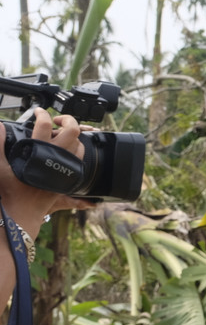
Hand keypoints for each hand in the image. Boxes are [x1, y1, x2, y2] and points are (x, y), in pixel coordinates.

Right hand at [0, 108, 91, 229]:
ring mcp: (65, 167)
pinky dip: (75, 150)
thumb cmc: (10, 191)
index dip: (42, 113)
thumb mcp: (0, 167)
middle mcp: (57, 158)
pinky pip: (79, 158)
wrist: (21, 213)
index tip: (38, 111)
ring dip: (72, 135)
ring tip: (60, 134)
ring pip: (80, 144)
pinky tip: (64, 150)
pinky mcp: (69, 177)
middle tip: (56, 119)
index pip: (45, 125)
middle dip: (67, 119)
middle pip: (72, 130)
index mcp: (39, 152)